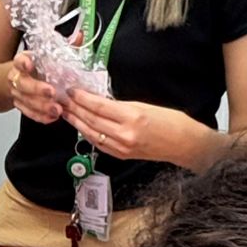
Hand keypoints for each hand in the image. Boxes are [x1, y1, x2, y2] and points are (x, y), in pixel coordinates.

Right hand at [6, 51, 64, 122]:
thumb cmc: (38, 66)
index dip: (23, 63)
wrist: (20, 79)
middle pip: (22, 84)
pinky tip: (51, 117)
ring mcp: (17, 93)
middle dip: (36, 89)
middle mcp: (17, 77)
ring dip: (41, 106)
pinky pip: (29, 112)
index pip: (19, 60)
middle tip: (51, 92)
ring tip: (56, 109)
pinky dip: (40, 116)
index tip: (29, 64)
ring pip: (26, 100)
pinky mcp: (21, 105)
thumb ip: (64, 46)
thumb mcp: (50, 53)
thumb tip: (79, 36)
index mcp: (22, 61)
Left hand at [61, 90, 206, 166]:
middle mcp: (124, 134)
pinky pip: (98, 144)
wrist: (185, 144)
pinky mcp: (121, 155)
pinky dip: (87, 134)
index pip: (99, 106)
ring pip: (91, 133)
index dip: (82, 98)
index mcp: (132, 116)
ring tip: (65, 112)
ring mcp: (121, 147)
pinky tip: (80, 126)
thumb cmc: (171, 121)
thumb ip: (121, 105)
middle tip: (61, 99)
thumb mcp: (146, 105)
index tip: (71, 90)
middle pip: (91, 120)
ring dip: (76, 122)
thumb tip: (99, 100)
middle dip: (74, 109)